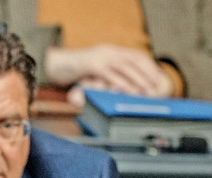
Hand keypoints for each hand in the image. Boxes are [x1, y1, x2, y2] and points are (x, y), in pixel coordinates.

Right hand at [46, 45, 171, 96]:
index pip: (136, 56)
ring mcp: (100, 57)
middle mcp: (109, 51)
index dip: (149, 67)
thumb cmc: (72, 70)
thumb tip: (121, 86)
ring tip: (147, 91)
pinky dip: (122, 83)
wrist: (53, 63)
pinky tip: (129, 91)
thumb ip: (106, 74)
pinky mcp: (92, 65)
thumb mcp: (92, 69)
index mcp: (111, 51)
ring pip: (126, 67)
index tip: (158, 79)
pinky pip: (111, 75)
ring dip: (139, 79)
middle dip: (148, 74)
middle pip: (135, 60)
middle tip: (157, 87)